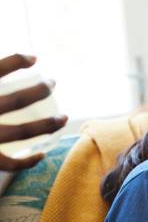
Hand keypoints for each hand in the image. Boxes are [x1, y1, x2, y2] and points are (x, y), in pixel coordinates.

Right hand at [0, 54, 67, 170]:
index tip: (35, 58)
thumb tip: (26, 63)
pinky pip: (10, 163)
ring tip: (63, 117)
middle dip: (41, 90)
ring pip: (23, 132)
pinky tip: (41, 153)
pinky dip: (28, 160)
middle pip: (19, 100)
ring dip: (48, 124)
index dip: (16, 61)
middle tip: (53, 82)